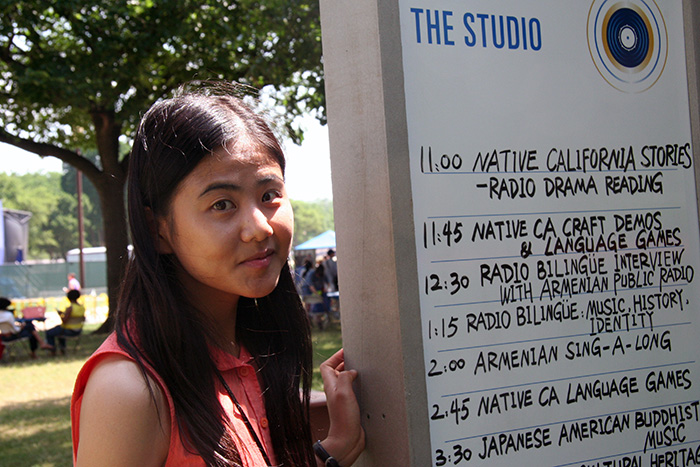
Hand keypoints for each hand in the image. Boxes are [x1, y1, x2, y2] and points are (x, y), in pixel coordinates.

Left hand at [319, 349, 364, 465]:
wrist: (347, 438)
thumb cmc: (343, 417)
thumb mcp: (344, 392)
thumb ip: (345, 377)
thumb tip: (351, 371)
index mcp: (330, 385)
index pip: (327, 365)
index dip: (335, 357)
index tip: (346, 351)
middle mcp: (334, 391)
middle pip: (335, 371)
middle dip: (344, 363)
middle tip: (354, 358)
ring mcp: (341, 398)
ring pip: (344, 380)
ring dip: (351, 373)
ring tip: (360, 368)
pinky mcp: (349, 406)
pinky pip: (352, 390)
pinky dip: (357, 384)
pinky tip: (365, 386)